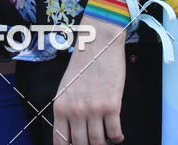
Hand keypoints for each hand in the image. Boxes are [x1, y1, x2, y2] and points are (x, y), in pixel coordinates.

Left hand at [53, 28, 125, 144]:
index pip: (60, 141)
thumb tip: (72, 134)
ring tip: (106, 139)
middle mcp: (75, 111)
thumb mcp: (66, 87)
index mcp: (61, 106)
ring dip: (104, 143)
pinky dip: (117, 138)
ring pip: (98, 143)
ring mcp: (93, 110)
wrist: (99, 43)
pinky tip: (117, 134)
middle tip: (94, 141)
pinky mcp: (112, 106)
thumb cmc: (83, 64)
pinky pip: (115, 134)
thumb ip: (67, 110)